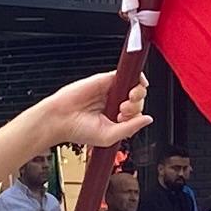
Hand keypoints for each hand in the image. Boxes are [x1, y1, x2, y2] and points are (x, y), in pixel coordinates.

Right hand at [33, 71, 153, 155]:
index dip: (135, 116)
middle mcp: (115, 104)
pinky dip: (135, 78)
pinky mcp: (105, 79)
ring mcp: (112, 91)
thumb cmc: (79, 130)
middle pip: (138, 100)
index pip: (136, 114)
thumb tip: (148, 119)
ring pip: (135, 87)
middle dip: (136, 106)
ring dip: (138, 93)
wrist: (61, 118)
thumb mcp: (109, 136)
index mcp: (116, 118)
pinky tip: (132, 87)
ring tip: (126, 101)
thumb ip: (131, 128)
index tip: (123, 120)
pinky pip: (126, 74)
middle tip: (123, 111)